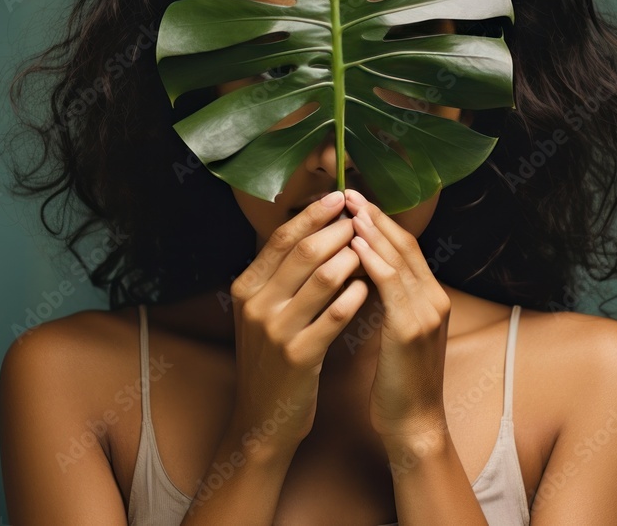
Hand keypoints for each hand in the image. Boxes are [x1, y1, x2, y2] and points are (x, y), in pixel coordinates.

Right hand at [228, 192, 368, 456]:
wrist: (263, 419)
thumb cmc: (271, 359)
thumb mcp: (262, 314)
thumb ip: (280, 275)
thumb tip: (315, 229)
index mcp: (246, 288)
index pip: (282, 238)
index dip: (313, 214)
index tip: (340, 197)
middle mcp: (257, 305)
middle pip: (303, 252)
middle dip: (338, 230)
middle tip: (362, 218)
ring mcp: (276, 331)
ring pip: (323, 278)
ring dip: (352, 258)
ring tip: (370, 250)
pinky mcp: (300, 356)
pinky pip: (336, 315)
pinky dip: (356, 296)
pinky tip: (368, 288)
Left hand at [343, 188, 452, 442]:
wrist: (414, 424)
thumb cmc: (399, 381)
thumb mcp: (397, 332)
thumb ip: (390, 300)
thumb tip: (361, 269)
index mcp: (431, 297)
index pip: (406, 247)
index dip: (381, 221)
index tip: (355, 200)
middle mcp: (434, 298)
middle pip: (404, 245)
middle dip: (374, 217)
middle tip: (348, 193)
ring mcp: (426, 313)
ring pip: (398, 259)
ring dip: (371, 231)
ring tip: (347, 208)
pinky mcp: (411, 330)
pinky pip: (390, 286)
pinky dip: (372, 262)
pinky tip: (352, 246)